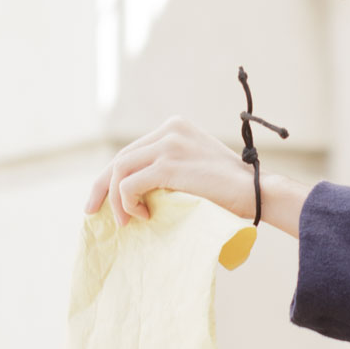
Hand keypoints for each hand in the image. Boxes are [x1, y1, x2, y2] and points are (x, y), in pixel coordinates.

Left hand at [84, 116, 256, 226]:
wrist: (257, 192)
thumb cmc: (231, 191)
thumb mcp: (196, 168)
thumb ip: (170, 168)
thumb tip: (138, 192)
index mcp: (175, 127)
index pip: (131, 150)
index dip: (111, 175)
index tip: (101, 198)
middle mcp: (169, 130)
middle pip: (120, 157)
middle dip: (102, 186)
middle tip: (92, 211)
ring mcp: (169, 144)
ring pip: (120, 169)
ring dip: (115, 199)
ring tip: (124, 221)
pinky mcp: (169, 164)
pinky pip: (129, 184)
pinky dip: (127, 202)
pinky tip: (141, 215)